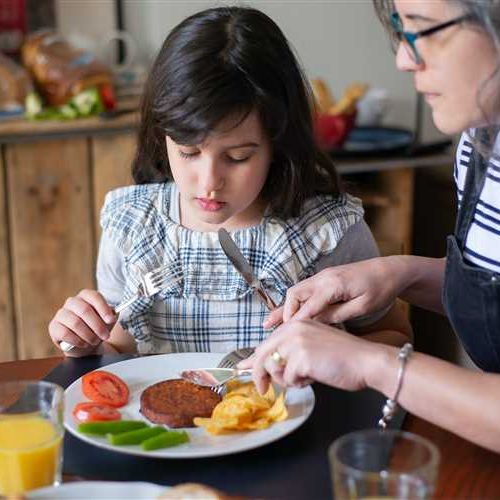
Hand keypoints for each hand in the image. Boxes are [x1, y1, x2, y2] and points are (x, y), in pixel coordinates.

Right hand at [48, 289, 116, 356]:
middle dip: (97, 325)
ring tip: (95, 341)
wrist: (86, 344)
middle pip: (85, 310)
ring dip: (88, 335)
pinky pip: (64, 333)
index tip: (111, 320)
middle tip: (105, 336)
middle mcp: (72, 302)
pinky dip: (77, 340)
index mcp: (86, 296)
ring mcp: (61, 314)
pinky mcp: (54, 327)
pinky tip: (83, 343)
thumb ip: (111, 316)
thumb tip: (113, 314)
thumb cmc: (97, 328)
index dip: (103, 308)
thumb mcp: (107, 322)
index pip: (94, 296)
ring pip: (75, 323)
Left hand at [239, 319, 377, 393]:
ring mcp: (296, 342)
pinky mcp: (301, 357)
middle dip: (259, 375)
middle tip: (262, 389)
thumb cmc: (343, 357)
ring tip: (304, 378)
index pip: (267, 343)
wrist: (366, 361)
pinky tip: (314, 378)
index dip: (253, 359)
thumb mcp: (312, 347)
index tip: (242, 368)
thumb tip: (267, 364)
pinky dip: (299, 384)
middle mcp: (293, 329)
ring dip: (286, 380)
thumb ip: (290, 351)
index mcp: (295, 325)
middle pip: (262, 355)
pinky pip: (288, 379)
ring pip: (273, 368)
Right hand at [263, 257, 401, 327]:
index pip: (307, 306)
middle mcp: (324, 277)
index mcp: (333, 285)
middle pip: (294, 294)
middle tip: (275, 332)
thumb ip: (337, 314)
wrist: (392, 270)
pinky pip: (304, 290)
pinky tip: (287, 312)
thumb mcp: (362, 307)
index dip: (294, 323)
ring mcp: (323, 276)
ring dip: (286, 307)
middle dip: (284, 313)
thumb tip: (315, 323)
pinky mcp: (326, 278)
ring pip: (296, 291)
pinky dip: (295, 302)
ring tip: (270, 323)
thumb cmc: (381, 289)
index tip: (283, 338)